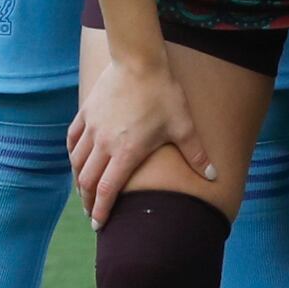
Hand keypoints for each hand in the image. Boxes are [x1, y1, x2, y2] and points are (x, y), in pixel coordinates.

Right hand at [68, 47, 210, 224]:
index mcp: (126, 152)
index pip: (107, 190)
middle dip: (89, 202)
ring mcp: (91, 129)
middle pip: (88, 182)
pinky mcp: (85, 114)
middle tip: (93, 213)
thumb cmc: (163, 94)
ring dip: (80, 181)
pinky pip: (73, 141)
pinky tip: (77, 161)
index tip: (99, 225)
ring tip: (85, 192)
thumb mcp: (183, 126)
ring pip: (77, 163)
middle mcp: (103, 144)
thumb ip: (196, 154)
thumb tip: (215, 176)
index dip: (102, 210)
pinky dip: (73, 155)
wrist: (139, 62)